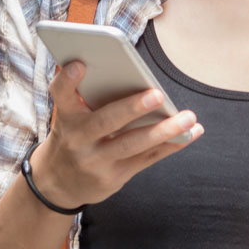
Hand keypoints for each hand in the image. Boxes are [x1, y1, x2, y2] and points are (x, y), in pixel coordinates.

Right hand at [28, 60, 202, 209]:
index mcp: (67, 117)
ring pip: (132, 143)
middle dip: (132, 108)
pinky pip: (146, 159)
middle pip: (106, 122)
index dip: (68, 80)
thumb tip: (111, 65)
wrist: (58, 184)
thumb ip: (86, 95)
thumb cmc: (73, 136)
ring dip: (164, 130)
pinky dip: (171, 145)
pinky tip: (190, 134)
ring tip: (189, 117)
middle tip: (158, 94)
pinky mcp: (112, 177)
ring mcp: (95, 161)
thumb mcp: (69, 117)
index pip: (61, 95)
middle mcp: (77, 140)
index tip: (80, 63)